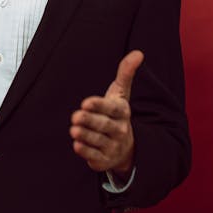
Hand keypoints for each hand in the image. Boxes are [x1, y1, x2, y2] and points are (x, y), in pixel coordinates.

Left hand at [70, 50, 142, 174]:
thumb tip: (138, 53)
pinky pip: (95, 156)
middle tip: (76, 116)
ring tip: (73, 129)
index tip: (86, 102)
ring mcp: (113, 146)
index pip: (113, 109)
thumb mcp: (121, 94)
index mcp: (123, 112)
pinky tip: (77, 145)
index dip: (99, 106)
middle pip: (104, 125)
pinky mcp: (104, 160)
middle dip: (90, 121)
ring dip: (85, 136)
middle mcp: (120, 130)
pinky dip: (86, 152)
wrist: (125, 147)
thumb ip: (126, 74)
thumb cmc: (117, 114)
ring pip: (98, 141)